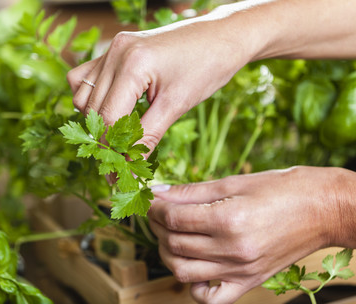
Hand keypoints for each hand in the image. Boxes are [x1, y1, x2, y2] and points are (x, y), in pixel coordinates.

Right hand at [67, 15, 250, 153]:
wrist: (222, 36)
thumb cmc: (206, 67)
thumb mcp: (177, 105)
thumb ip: (147, 137)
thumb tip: (129, 168)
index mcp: (132, 63)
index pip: (108, 116)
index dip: (111, 148)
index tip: (117, 173)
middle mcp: (116, 52)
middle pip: (93, 108)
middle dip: (105, 138)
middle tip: (120, 159)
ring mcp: (112, 48)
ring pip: (83, 94)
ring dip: (96, 118)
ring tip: (119, 134)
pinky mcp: (114, 49)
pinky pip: (85, 77)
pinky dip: (92, 97)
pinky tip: (112, 108)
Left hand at [148, 166, 355, 303]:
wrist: (323, 209)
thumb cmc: (282, 189)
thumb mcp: (233, 182)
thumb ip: (191, 191)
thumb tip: (158, 192)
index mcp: (229, 220)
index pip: (175, 219)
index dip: (156, 208)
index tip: (151, 200)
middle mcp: (233, 250)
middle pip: (175, 245)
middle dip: (157, 227)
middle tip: (157, 213)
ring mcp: (241, 271)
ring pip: (183, 273)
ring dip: (167, 253)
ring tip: (169, 235)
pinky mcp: (249, 282)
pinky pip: (210, 298)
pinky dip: (193, 287)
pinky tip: (192, 265)